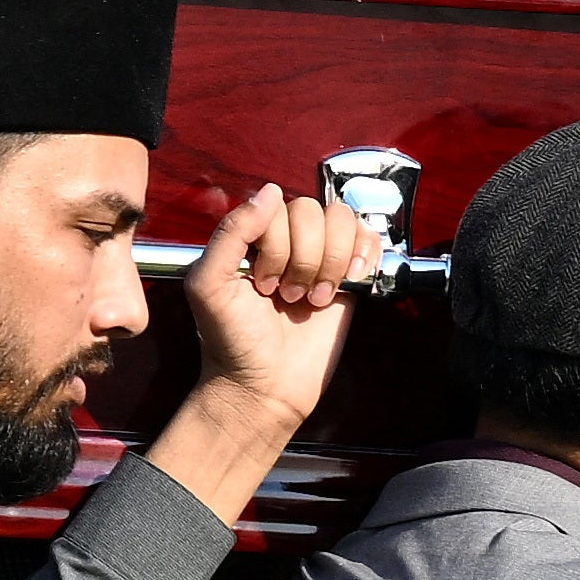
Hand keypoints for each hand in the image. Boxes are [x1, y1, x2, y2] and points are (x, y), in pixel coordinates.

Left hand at [175, 177, 378, 421]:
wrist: (263, 387)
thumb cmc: (231, 340)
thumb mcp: (209, 285)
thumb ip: (230, 233)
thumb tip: (270, 192)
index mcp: (251, 238)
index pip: (278, 206)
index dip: (276, 245)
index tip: (262, 284)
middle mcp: (286, 242)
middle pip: (314, 211)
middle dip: (303, 258)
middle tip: (286, 295)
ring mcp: (320, 258)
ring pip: (344, 221)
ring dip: (331, 262)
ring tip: (312, 296)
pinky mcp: (349, 277)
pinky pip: (369, 239)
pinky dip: (363, 258)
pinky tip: (345, 285)